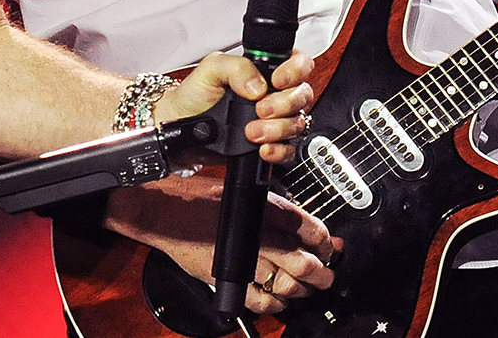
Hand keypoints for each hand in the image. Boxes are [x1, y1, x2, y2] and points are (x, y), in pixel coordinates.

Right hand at [103, 173, 339, 315]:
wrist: (169, 212)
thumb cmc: (202, 198)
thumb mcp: (247, 192)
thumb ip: (276, 209)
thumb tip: (302, 226)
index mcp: (268, 209)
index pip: (312, 230)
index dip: (326, 243)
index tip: (328, 248)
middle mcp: (260, 235)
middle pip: (305, 263)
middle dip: (322, 274)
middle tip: (326, 276)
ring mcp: (245, 260)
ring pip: (287, 285)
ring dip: (301, 290)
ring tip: (304, 288)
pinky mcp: (229, 279)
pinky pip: (261, 302)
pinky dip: (275, 305)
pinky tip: (279, 300)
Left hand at [155, 50, 315, 163]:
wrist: (181, 127)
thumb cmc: (194, 95)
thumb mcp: (211, 69)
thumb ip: (236, 67)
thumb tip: (258, 85)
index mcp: (264, 70)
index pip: (299, 63)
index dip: (295, 71)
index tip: (276, 81)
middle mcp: (274, 93)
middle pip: (303, 95)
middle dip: (284, 104)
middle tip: (259, 109)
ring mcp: (274, 119)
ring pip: (297, 123)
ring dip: (277, 129)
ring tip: (251, 131)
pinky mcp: (270, 143)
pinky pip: (289, 149)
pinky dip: (278, 150)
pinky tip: (261, 148)